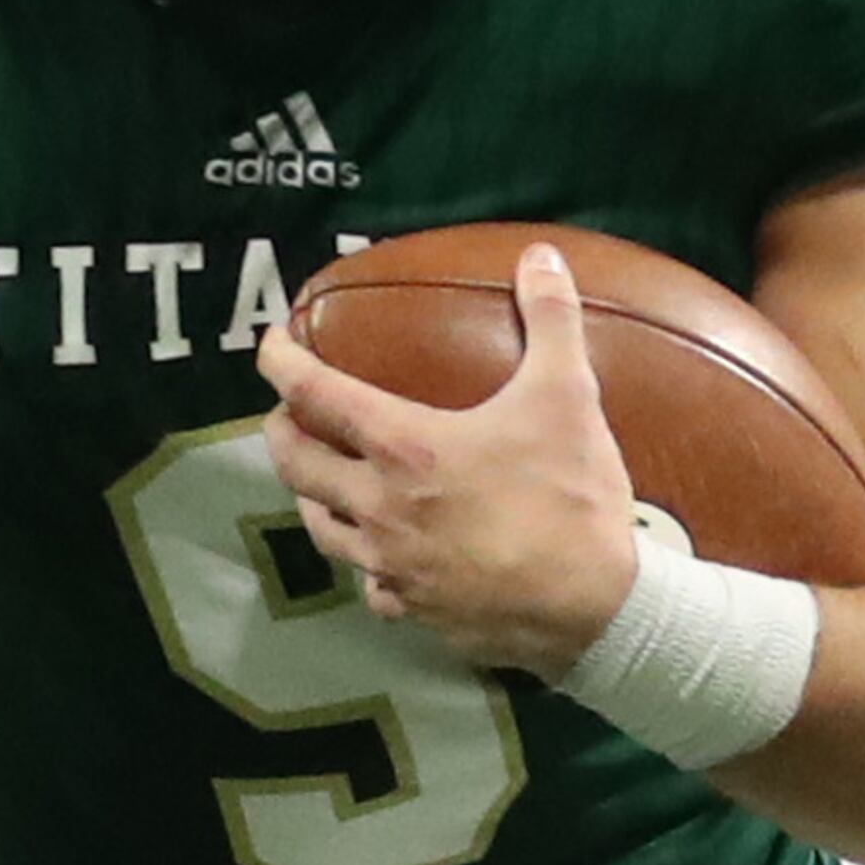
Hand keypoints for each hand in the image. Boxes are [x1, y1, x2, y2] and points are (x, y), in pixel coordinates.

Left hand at [260, 247, 643, 673]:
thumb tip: (541, 255)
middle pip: (295, 466)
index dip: (281, 362)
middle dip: (280, 433)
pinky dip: (367, 565)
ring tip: (320, 481)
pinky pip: (370, 585)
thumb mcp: (567, 396)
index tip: (270, 344)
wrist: (594, 607)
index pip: (315, 394)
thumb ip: (551, 319)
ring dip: (312, 498)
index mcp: (404, 448)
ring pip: (321, 529)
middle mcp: (380, 508)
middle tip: (286, 415)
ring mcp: (391, 565)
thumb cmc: (571, 497)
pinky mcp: (414, 609)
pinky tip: (382, 560)